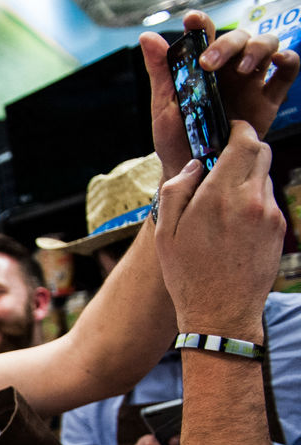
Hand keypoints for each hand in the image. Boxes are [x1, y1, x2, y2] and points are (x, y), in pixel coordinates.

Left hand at [141, 11, 297, 180]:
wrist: (195, 172)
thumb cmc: (176, 139)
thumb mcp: (164, 106)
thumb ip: (161, 71)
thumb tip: (147, 37)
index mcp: (202, 67)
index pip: (205, 35)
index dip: (202, 23)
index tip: (193, 20)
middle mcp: (229, 70)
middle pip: (239, 38)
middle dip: (226, 43)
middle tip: (208, 62)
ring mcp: (250, 83)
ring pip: (266, 46)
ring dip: (257, 49)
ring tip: (241, 68)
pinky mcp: (268, 100)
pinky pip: (287, 72)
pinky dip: (288, 60)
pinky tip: (279, 61)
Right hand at [154, 122, 284, 337]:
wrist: (221, 314)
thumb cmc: (187, 276)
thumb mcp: (164, 233)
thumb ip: (177, 190)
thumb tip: (197, 165)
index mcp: (219, 197)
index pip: (244, 141)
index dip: (236, 130)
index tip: (226, 132)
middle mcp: (251, 200)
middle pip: (260, 152)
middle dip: (243, 149)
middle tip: (223, 162)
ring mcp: (270, 215)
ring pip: (264, 177)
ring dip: (246, 179)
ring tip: (222, 205)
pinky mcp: (279, 229)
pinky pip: (267, 201)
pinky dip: (253, 202)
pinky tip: (234, 225)